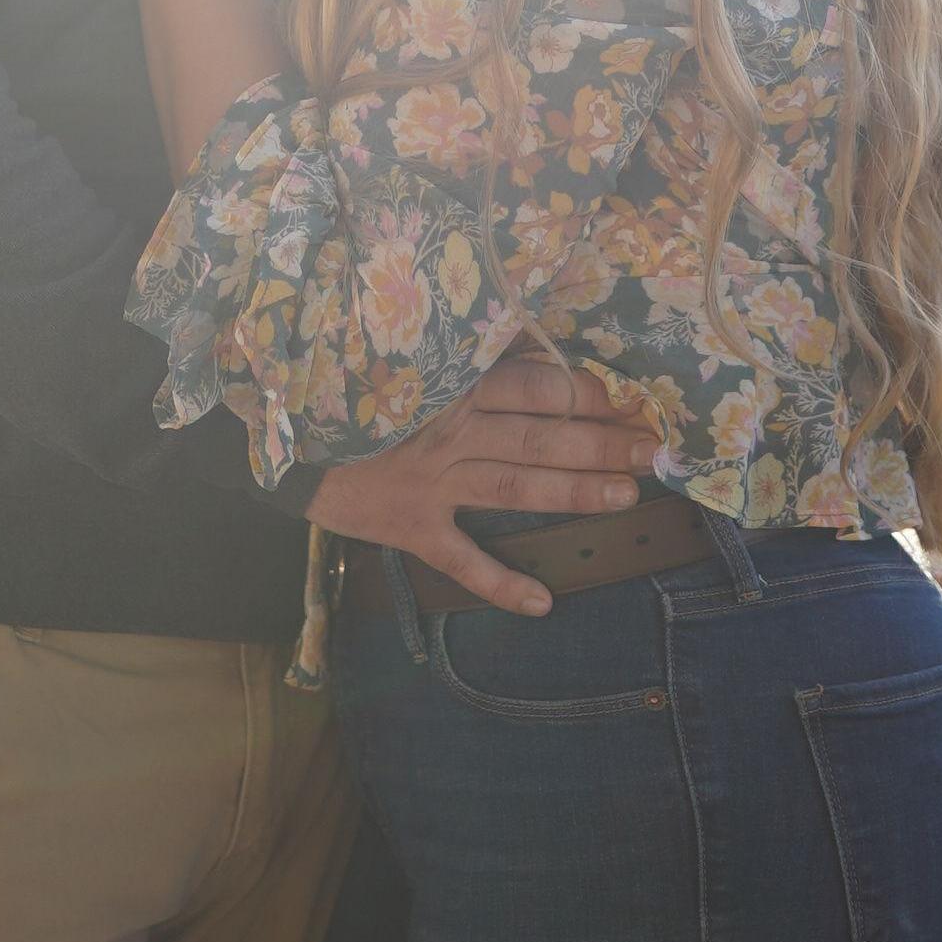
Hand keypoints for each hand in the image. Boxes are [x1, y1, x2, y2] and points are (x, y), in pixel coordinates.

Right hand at [304, 356, 661, 617]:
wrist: (290, 432)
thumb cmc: (358, 385)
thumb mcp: (411, 355)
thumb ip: (469, 351)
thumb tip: (535, 338)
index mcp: (453, 381)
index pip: (534, 385)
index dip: (587, 393)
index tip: (632, 398)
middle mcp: (450, 430)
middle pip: (539, 437)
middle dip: (600, 443)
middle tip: (651, 450)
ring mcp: (432, 481)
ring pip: (516, 487)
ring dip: (573, 493)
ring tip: (624, 498)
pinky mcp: (411, 526)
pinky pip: (461, 559)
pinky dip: (499, 583)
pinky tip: (542, 603)